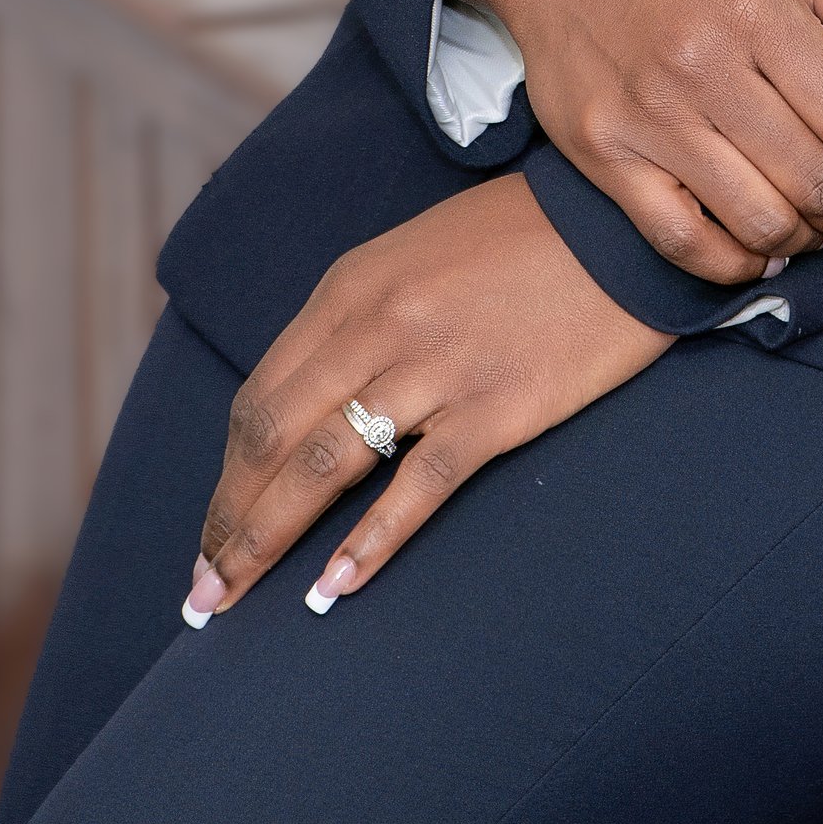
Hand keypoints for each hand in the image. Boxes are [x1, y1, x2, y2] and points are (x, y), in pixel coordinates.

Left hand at [184, 175, 667, 622]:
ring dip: (266, 543)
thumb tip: (301, 410)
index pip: (261, 398)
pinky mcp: (496, 407)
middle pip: (274, 439)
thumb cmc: (518, 239)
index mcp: (352, 287)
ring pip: (326, 466)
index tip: (211, 530)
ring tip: (233, 600)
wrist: (620, 223)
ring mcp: (438, 367)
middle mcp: (381, 324)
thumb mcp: (414, 257)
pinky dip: (367, 545)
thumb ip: (354, 322)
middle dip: (228, 522)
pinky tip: (333, 588)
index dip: (226, 476)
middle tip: (202, 589)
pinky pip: (418, 487)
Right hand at [449, 0, 822, 285]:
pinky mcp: (605, 158)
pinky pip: (682, 244)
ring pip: (757, 222)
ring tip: (821, 229)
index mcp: (758, 9)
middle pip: (813, 181)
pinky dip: (735, 265)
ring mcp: (649, 118)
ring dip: (808, 242)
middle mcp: (702, 65)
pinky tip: (763, 250)